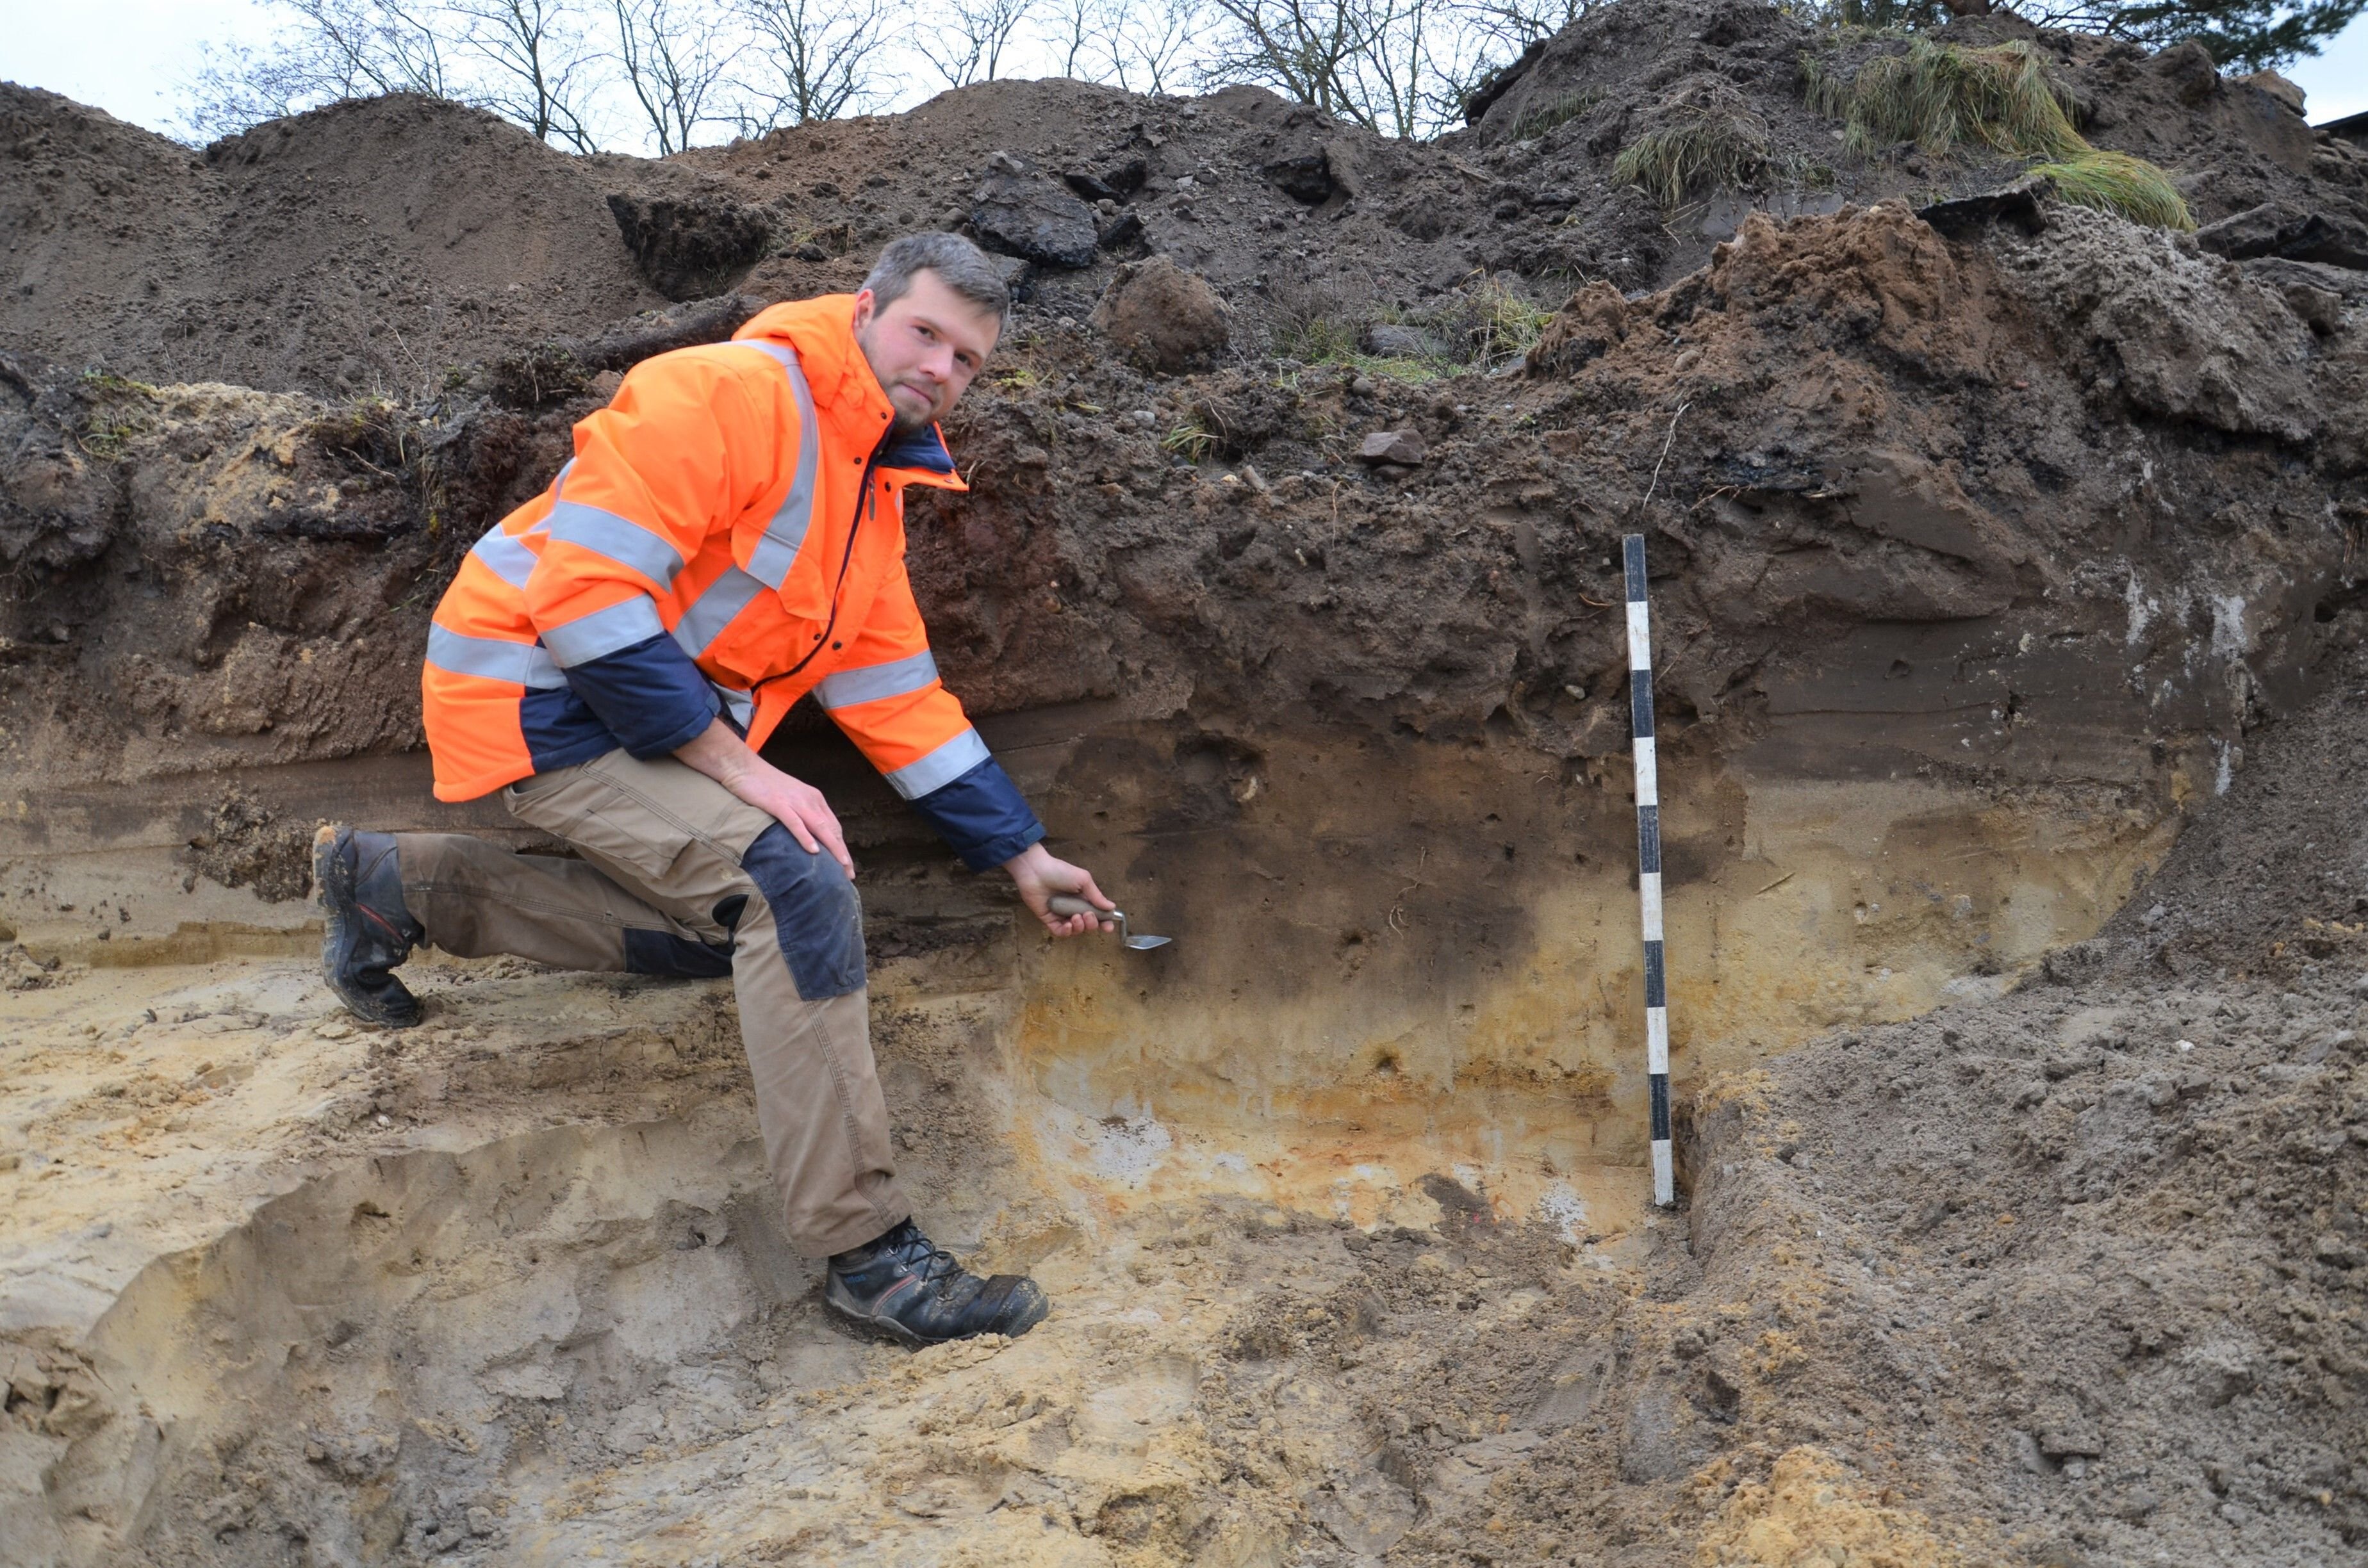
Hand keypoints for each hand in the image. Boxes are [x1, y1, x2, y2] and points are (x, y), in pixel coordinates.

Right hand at [675, 720, 852, 877]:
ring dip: (832, 848)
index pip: (834, 827)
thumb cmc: (764, 785)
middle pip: (832, 830)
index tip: (846, 866)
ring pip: (820, 827)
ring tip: (840, 867)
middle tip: (849, 875)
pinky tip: (813, 851)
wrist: (743, 767)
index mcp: (815, 799)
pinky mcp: (778, 803)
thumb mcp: (790, 799)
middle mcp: (810, 800)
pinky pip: (795, 822)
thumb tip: (808, 838)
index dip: (842, 847)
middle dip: (842, 853)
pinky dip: (805, 837)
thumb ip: (802, 815)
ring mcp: (795, 801)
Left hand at [1003, 842, 1115, 937]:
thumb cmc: (1060, 871)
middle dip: (1092, 923)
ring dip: (1079, 927)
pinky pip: (1060, 932)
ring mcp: (1062, 915)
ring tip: (1075, 917)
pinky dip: (1066, 932)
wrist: (1035, 871)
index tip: (1108, 927)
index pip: (1097, 914)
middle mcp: (1074, 908)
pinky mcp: (1049, 920)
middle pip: (1088, 924)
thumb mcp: (1083, 880)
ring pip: (1075, 930)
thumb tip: (1112, 907)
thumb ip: (1096, 895)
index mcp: (1084, 898)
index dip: (1104, 922)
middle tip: (1087, 915)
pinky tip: (1067, 924)